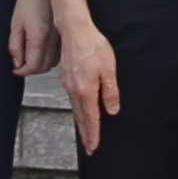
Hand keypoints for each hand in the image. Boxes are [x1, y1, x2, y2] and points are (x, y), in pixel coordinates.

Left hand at [6, 0, 56, 78]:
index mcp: (38, 38)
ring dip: (42, 65)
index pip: (32, 66)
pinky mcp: (64, 34)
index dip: (22, 71)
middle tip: (21, 64)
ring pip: (53, 63)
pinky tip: (43, 52)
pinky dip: (51, 58)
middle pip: (44, 67)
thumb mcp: (16, 23)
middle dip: (31, 70)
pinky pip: (59, 54)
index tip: (16, 69)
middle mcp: (52, 40)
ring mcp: (60, 37)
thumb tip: (17, 61)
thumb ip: (15, 45)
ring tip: (31, 58)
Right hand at [58, 14, 120, 152]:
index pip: (90, 119)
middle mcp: (74, 90)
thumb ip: (110, 92)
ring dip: (80, 122)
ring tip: (85, 132)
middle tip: (89, 147)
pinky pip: (71, 99)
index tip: (93, 147)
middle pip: (80, 117)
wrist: (75, 31)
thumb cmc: (93, 46)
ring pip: (75, 108)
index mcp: (86, 91)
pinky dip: (76, 109)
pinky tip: (79, 109)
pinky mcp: (66, 77)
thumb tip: (112, 110)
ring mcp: (68, 84)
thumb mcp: (108, 69)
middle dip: (85, 133)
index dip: (93, 134)